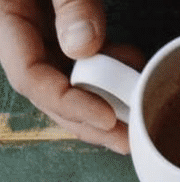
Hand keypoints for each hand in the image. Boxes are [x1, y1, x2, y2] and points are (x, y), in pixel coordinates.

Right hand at [0, 0, 141, 151]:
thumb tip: (83, 46)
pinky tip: (132, 69)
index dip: (69, 104)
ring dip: (103, 101)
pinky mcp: (60, 29)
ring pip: (66, 82)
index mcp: (3, 18)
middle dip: (89, 122)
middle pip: (48, 93)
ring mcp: (39, 33)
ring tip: (137, 111)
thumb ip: (69, 1)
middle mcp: (18, 33)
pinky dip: (108, 73)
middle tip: (128, 140)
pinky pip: (80, 61)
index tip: (107, 118)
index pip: (29, 77)